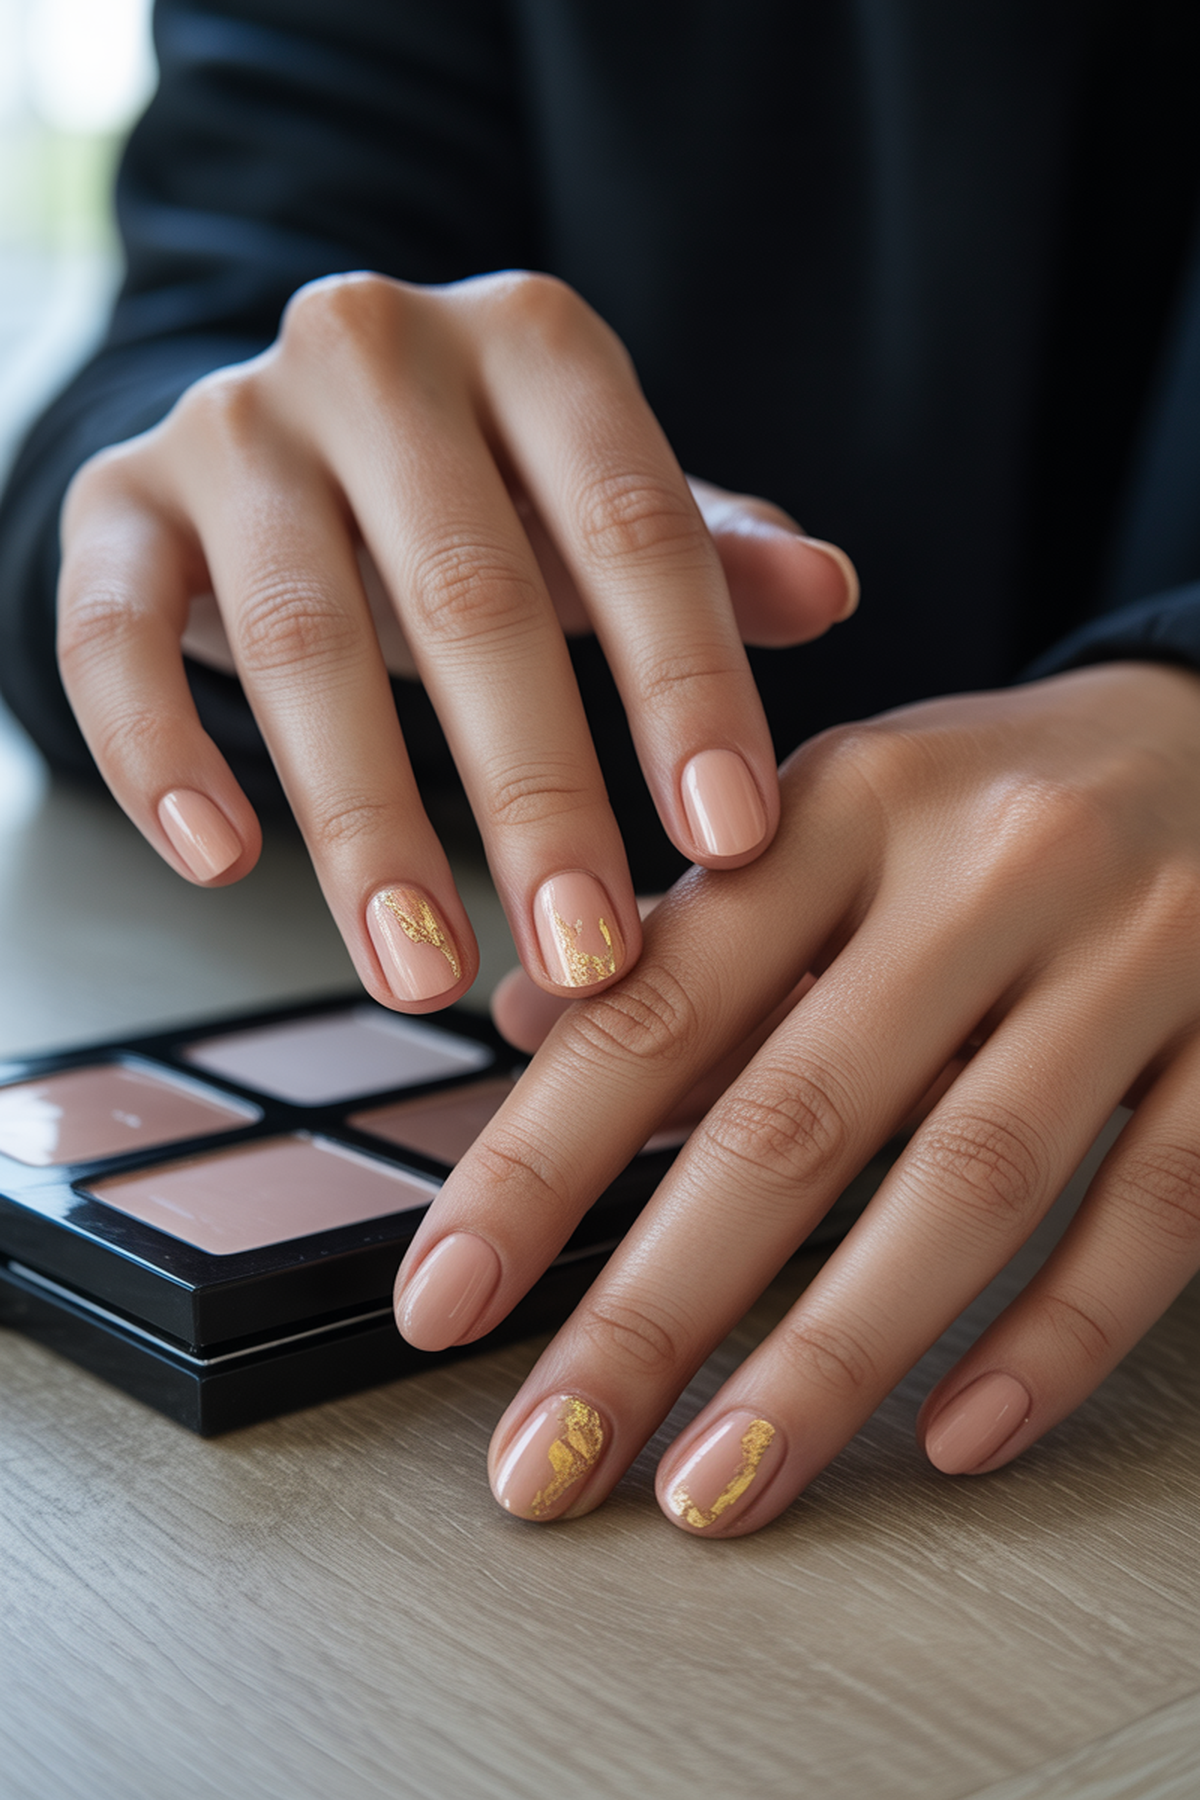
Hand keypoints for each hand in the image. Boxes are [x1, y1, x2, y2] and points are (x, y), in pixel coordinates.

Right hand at [56, 271, 854, 1010]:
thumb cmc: (486, 500)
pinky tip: (222, 865)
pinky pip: (110, 636)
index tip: (730, 846)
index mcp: (533, 344)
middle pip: (469, 592)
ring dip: (365, 825)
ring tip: (422, 976)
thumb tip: (829, 592)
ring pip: (298, 634)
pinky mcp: (115, 504)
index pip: (632, 522)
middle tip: (585, 958)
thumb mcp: (603, 511)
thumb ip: (707, 551)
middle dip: (535, 792)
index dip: (684, 688)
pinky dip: (158, 755)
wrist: (291, 436)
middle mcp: (376, 352)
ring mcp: (232, 422)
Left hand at [392, 663, 1199, 1533]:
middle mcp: (984, 869)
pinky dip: (1053, 1339)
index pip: (658, 1001)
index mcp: (845, 804)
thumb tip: (531, 1028)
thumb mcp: (831, 816)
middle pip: (794, 1116)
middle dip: (651, 1309)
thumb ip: (695, 930)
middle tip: (548, 1454)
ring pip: (969, 1183)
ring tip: (716, 1485)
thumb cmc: (996, 800)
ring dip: (828, 1359)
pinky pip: (1152, 1210)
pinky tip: (954, 1435)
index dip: (535, 1164)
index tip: (443, 1305)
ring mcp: (1133, 956)